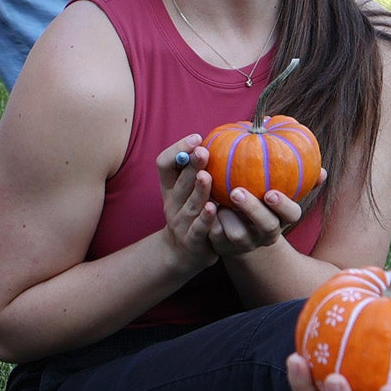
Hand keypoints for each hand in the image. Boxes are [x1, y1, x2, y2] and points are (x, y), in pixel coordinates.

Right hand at [154, 135, 216, 266]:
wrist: (183, 253)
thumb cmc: (193, 214)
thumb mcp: (189, 192)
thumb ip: (198, 169)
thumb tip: (226, 137)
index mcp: (170, 187)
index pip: (164, 164)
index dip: (178, 150)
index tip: (197, 139)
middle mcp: (172, 203)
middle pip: (179, 182)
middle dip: (190, 166)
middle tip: (203, 151)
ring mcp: (180, 223)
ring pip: (190, 204)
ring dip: (198, 190)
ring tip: (206, 176)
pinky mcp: (191, 240)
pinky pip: (198, 228)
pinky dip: (205, 218)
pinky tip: (213, 208)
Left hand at [206, 172, 321, 259]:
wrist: (238, 236)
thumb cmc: (262, 207)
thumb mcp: (280, 196)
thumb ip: (300, 182)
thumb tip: (323, 172)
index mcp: (282, 220)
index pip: (292, 215)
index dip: (283, 205)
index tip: (271, 192)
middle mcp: (266, 234)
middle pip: (265, 226)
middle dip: (252, 209)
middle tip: (236, 191)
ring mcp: (245, 244)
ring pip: (238, 235)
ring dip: (227, 217)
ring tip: (216, 200)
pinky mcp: (223, 247)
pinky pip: (216, 237)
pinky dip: (209, 223)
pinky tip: (203, 206)